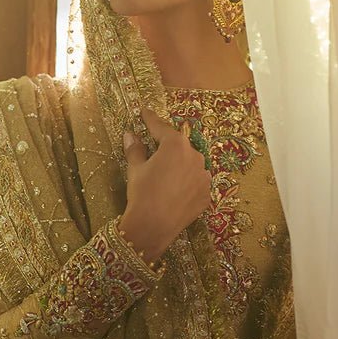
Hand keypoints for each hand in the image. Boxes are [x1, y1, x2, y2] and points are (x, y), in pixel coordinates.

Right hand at [119, 108, 211, 262]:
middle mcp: (194, 155)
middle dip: (167, 147)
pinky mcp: (207, 193)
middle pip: (179, 145)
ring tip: (166, 176)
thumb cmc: (142, 193)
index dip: (151, 119)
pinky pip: (196, 182)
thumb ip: (135, 149)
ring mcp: (204, 175)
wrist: (153, 227)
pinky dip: (187, 182)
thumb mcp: (135, 169)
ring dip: (180, 165)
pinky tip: (176, 191)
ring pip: (190, 163)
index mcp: (175, 144)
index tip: (145, 112)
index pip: (161, 127)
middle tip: (154, 151)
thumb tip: (130, 135)